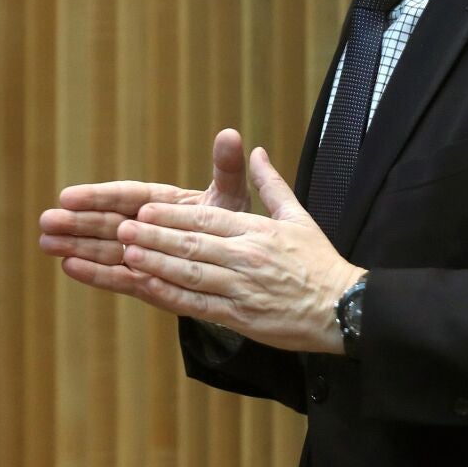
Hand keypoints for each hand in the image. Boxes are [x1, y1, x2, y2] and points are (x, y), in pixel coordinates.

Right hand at [38, 128, 250, 295]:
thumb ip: (226, 169)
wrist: (242, 270)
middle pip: (107, 222)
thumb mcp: (231, 197)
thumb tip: (231, 134)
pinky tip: (68, 267)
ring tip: (45, 243)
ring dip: (76, 246)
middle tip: (46, 221)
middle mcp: (146, 226)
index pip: (126, 197)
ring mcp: (142, 253)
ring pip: (104, 248)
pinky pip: (119, 277)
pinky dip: (96, 274)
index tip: (69, 196)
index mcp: (161, 202)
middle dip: (77, 223)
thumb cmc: (235, 228)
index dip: (98, 197)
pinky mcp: (145, 279)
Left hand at [116, 146, 363, 353]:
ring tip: (126, 255)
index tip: (144, 210)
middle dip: (154, 237)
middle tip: (122, 230)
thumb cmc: (320, 262)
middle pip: (192, 245)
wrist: (345, 309)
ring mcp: (242, 288)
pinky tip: (147, 289)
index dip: (172, 216)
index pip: (208, 220)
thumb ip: (272, 184)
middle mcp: (246, 257)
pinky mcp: (241, 316)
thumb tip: (256, 150)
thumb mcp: (298, 216)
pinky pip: (199, 306)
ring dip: (156, 264)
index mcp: (258, 230)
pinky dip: (171, 297)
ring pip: (190, 274)